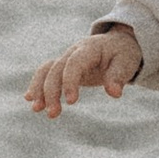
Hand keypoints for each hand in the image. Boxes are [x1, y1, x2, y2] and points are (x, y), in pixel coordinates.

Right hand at [25, 25, 141, 112]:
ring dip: (40, 89)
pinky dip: (37, 85)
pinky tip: (31, 100)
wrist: (118, 43)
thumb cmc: (123, 54)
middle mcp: (74, 51)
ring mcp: (67, 58)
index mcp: (90, 48)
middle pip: (57, 69)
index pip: (75, 63)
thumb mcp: (126, 62)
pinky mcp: (64, 67)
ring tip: (36, 109)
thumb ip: (119, 76)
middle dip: (52, 91)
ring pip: (47, 70)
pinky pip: (46, 73)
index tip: (72, 102)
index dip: (70, 81)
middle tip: (53, 114)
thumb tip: (114, 93)